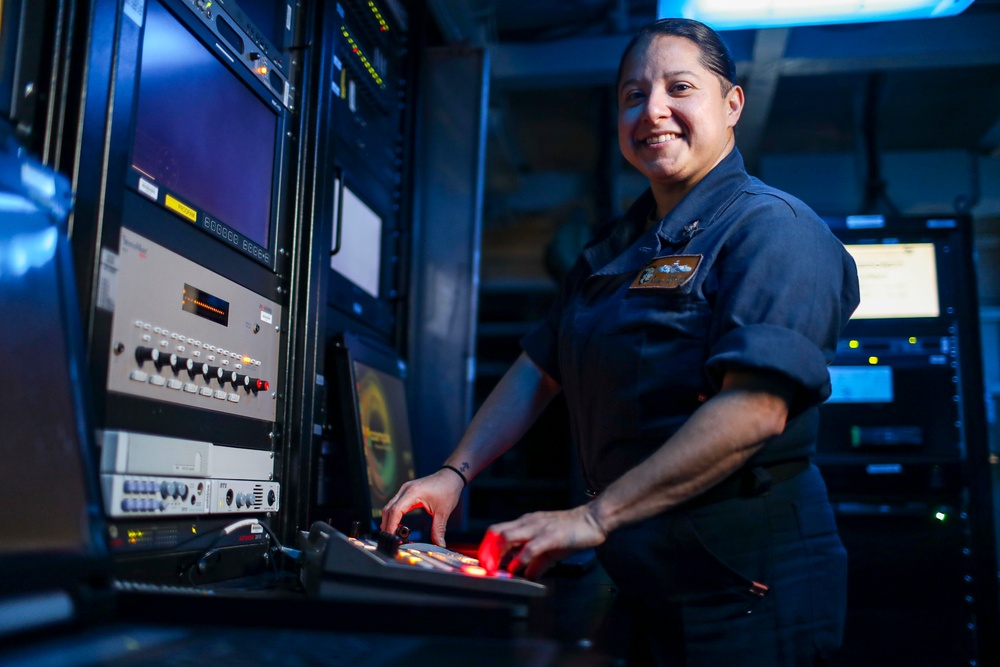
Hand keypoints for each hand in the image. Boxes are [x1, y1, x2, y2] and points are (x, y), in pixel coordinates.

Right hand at [380, 468, 464, 546]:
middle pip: (388, 509)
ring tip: (395, 534)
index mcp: (413, 493)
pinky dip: (394, 515)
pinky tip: (399, 525)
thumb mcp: (444, 512)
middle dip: (387, 525)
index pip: (395, 511)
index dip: (391, 525)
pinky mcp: (407, 491)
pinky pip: (395, 504)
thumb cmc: (448, 489)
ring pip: (390, 507)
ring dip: (389, 520)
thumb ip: (438, 529)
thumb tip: (439, 544)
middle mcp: (406, 490)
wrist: (451, 476)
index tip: (392, 537)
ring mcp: (405, 490)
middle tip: (392, 539)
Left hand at [478, 504, 606, 579]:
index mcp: (526, 523)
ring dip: (497, 555)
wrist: (592, 519)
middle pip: (496, 532)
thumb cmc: (572, 531)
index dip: (487, 547)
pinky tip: (517, 568)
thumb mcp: (550, 548)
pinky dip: (519, 559)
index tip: (484, 563)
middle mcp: (528, 522)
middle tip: (484, 568)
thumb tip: (527, 575)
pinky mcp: (550, 535)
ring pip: (507, 536)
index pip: (497, 531)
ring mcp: (538, 527)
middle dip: (486, 551)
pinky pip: (529, 547)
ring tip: (496, 569)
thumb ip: (537, 562)